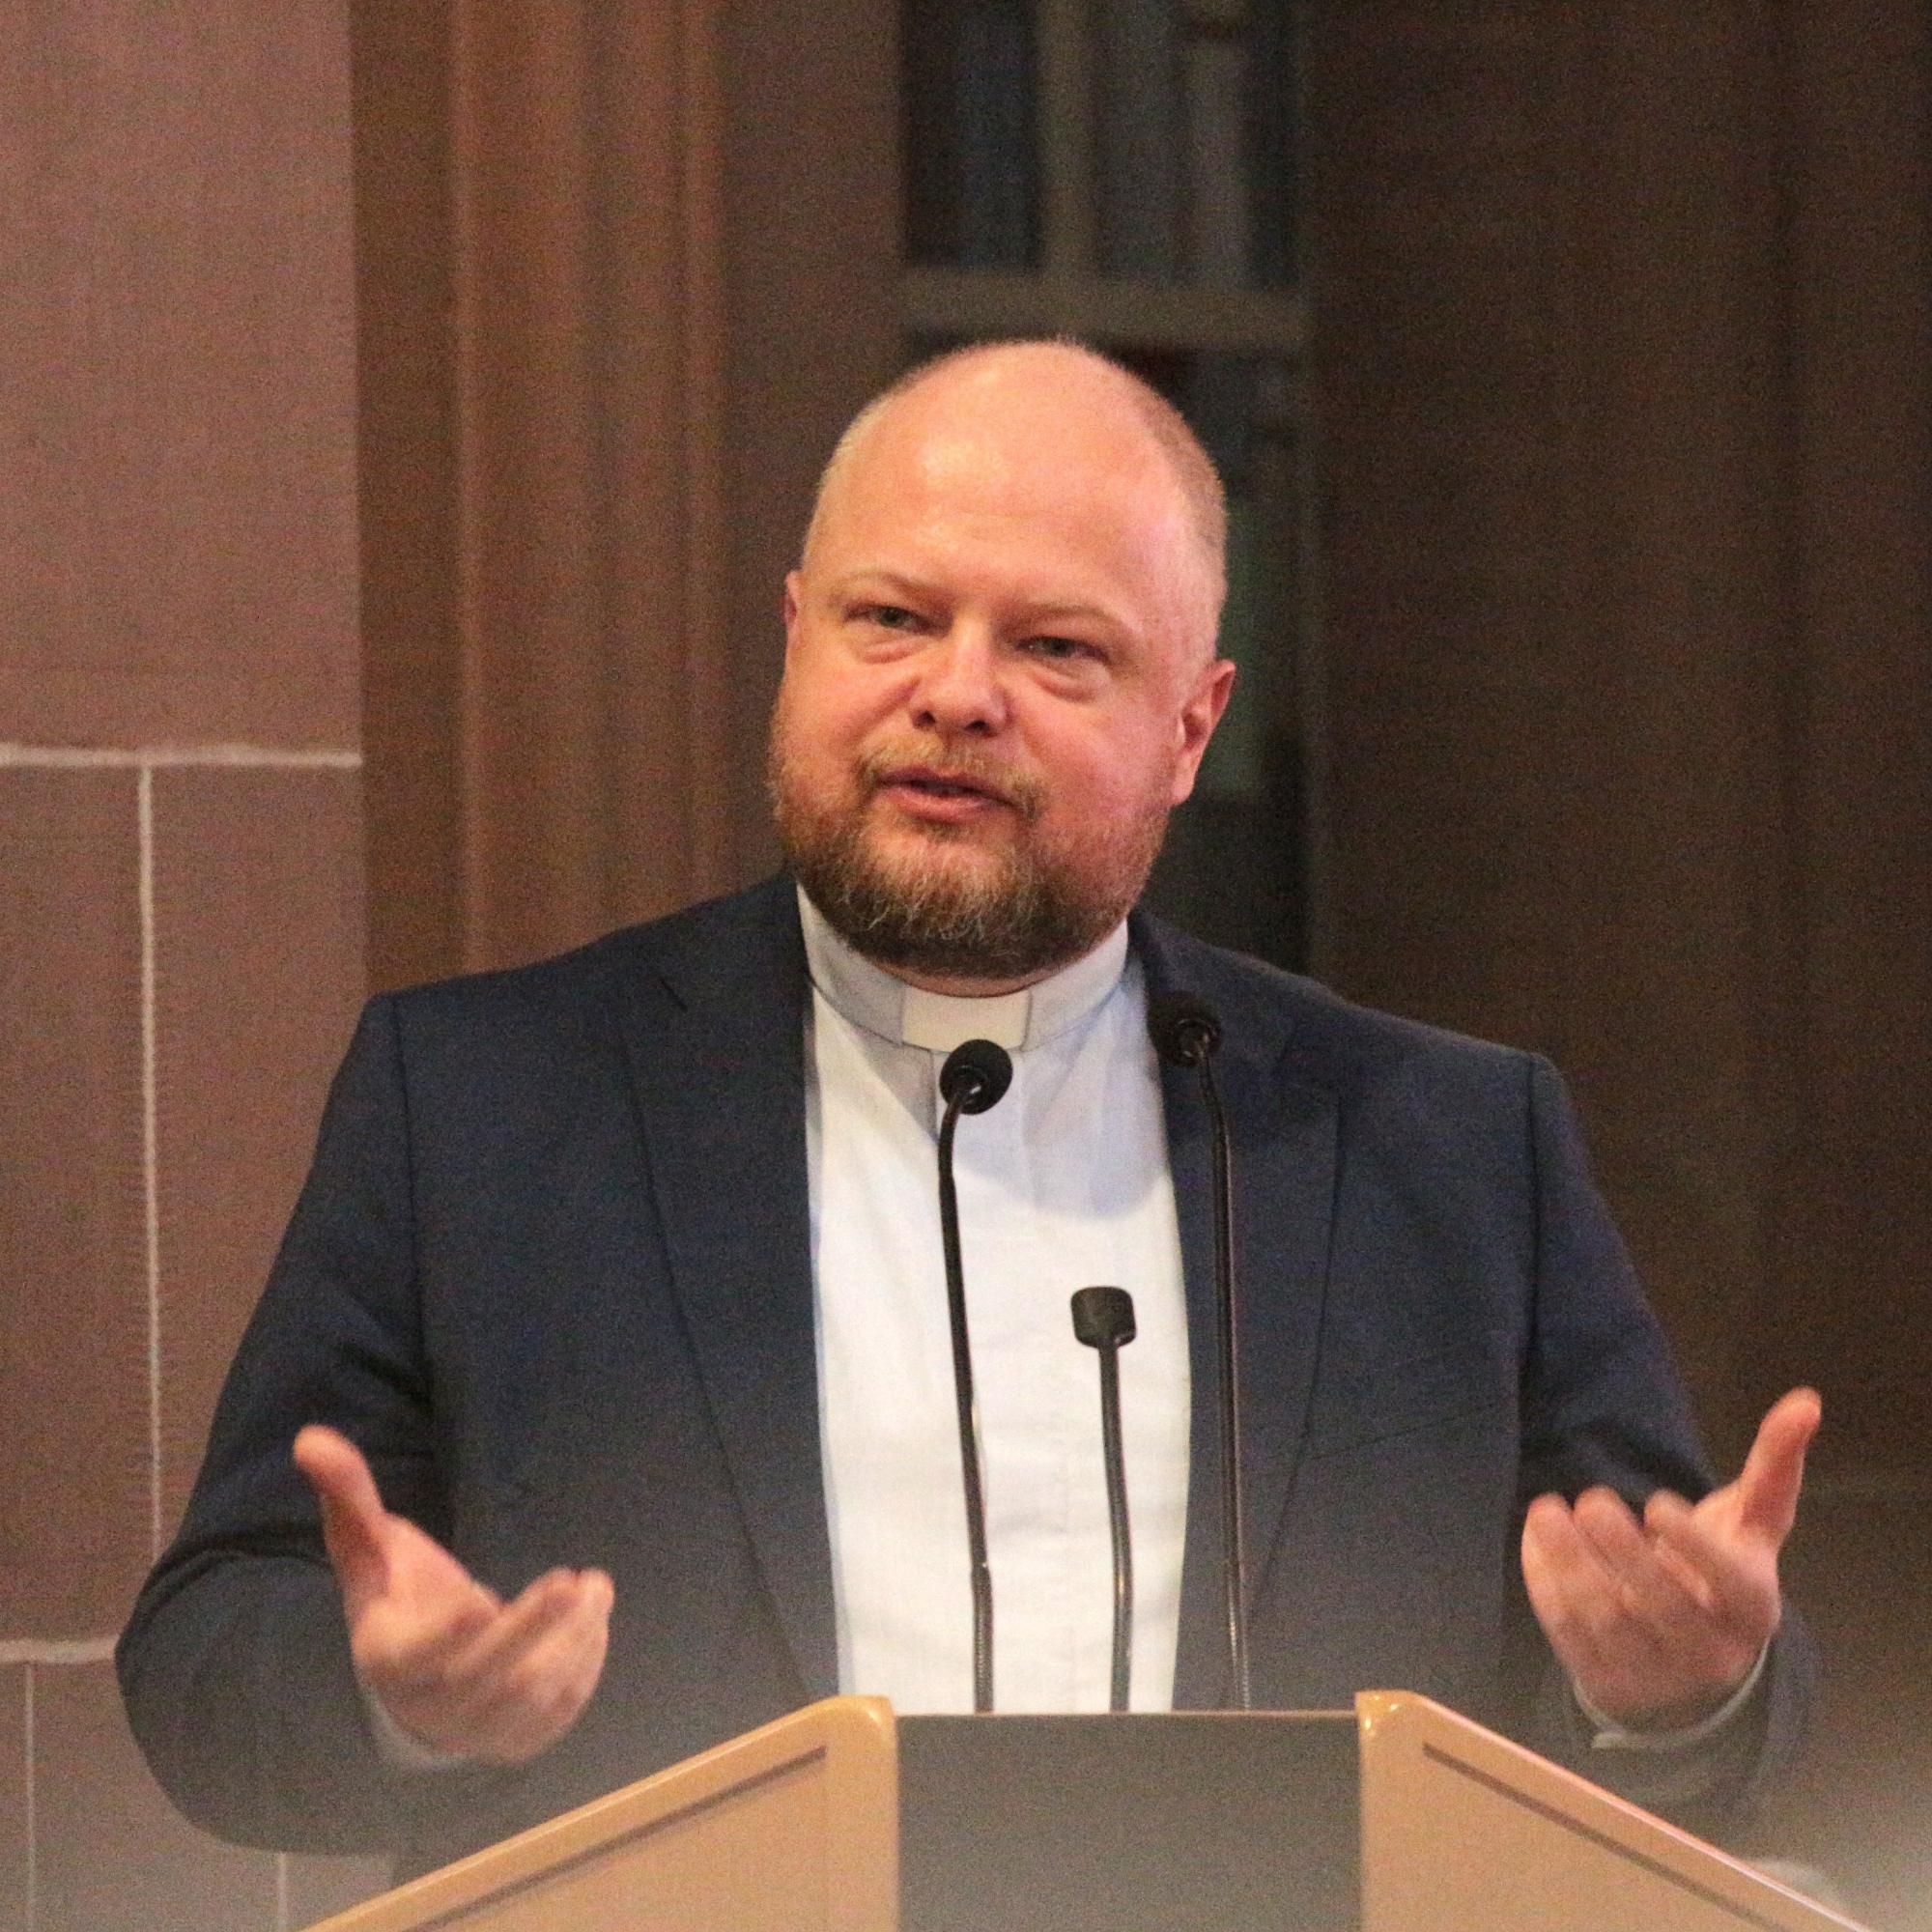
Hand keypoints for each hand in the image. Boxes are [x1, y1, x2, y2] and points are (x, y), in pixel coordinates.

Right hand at [293, 1424, 612, 1764]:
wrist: (419, 1681)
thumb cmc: (396, 1600)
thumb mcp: (368, 1550)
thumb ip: (349, 1495)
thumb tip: (311, 1438)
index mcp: (387, 1659)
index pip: (412, 1658)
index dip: (442, 1635)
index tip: (477, 1599)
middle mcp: (429, 1706)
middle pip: (484, 1676)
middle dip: (530, 1628)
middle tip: (572, 1581)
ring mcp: (476, 1731)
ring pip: (529, 1696)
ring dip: (571, 1642)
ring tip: (598, 1589)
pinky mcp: (518, 1741)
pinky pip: (557, 1714)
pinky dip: (584, 1670)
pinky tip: (597, 1624)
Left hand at [1520, 1387, 1819, 1729]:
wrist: (1694, 1660)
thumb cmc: (1723, 1573)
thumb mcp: (1753, 1525)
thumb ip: (1775, 1467)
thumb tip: (1805, 1402)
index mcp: (1752, 1609)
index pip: (1731, 1584)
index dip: (1695, 1547)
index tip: (1656, 1502)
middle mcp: (1710, 1651)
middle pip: (1661, 1605)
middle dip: (1622, 1551)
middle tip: (1591, 1500)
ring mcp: (1658, 1674)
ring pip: (1609, 1623)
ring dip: (1572, 1565)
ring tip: (1546, 1512)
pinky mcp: (1609, 1683)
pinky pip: (1571, 1637)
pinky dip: (1547, 1587)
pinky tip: (1534, 1541)